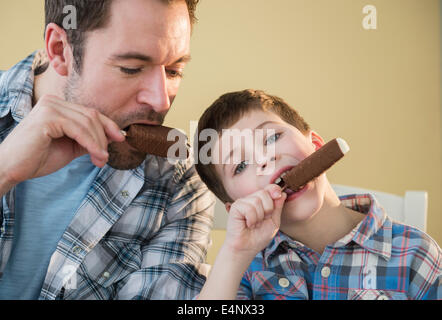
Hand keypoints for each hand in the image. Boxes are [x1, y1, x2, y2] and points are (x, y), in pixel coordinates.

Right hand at [0, 94, 124, 189]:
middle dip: (104, 137)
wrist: (11, 168)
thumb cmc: (37, 158)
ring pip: (88, 123)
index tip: (120, 139)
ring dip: (99, 143)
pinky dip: (91, 144)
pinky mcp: (48, 117)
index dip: (108, 125)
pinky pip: (79, 130)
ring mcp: (50, 107)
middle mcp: (53, 102)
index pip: (90, 112)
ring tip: (101, 160)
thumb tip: (113, 137)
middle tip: (105, 158)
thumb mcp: (70, 147)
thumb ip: (87, 139)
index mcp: (57, 106)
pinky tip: (96, 156)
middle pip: (91, 116)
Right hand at [223, 184, 286, 257]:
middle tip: (262, 220)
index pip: (269, 188)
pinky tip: (248, 224)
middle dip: (268, 209)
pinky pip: (249, 208)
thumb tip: (282, 193)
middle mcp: (251, 199)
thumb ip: (277, 207)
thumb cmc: (259, 237)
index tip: (278, 195)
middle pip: (264, 193)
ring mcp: (243, 202)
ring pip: (256, 201)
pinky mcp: (236, 207)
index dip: (274, 189)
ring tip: (254, 224)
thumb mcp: (274, 221)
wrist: (247, 248)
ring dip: (259, 217)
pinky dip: (251, 219)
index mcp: (261, 201)